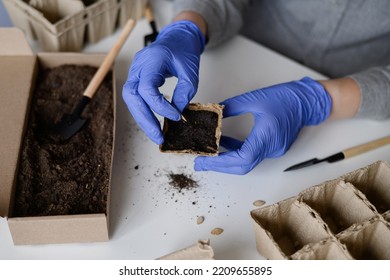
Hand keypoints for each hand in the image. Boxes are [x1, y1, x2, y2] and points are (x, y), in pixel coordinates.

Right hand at [122, 20, 205, 143]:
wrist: (177, 38)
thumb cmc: (184, 50)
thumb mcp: (191, 71)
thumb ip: (185, 92)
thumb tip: (177, 113)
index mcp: (152, 60)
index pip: (147, 88)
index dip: (160, 106)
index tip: (176, 116)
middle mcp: (138, 65)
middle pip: (132, 96)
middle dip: (145, 119)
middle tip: (159, 137)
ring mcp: (135, 71)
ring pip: (130, 100)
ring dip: (143, 119)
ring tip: (156, 135)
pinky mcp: (136, 78)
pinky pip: (135, 98)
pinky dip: (144, 112)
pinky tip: (154, 123)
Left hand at [194, 77, 331, 174]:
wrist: (308, 101)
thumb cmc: (287, 98)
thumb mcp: (254, 98)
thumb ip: (231, 107)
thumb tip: (215, 113)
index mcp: (267, 136)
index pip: (241, 158)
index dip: (220, 162)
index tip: (204, 161)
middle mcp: (271, 148)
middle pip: (242, 166)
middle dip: (219, 166)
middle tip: (201, 163)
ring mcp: (273, 150)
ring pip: (246, 162)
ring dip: (227, 159)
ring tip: (209, 154)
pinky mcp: (272, 147)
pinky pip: (252, 154)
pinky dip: (237, 151)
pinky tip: (225, 143)